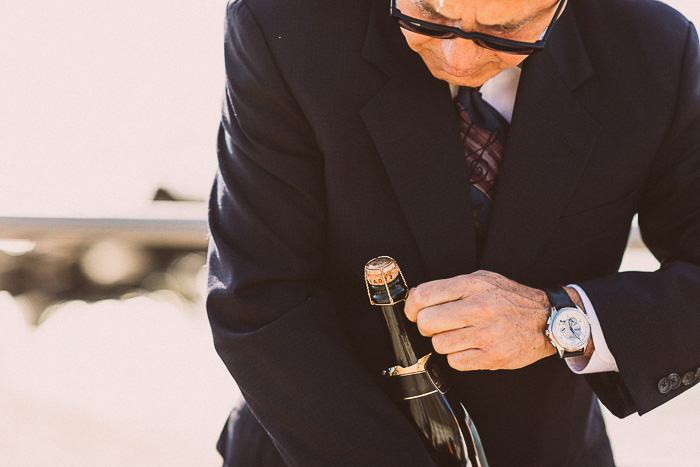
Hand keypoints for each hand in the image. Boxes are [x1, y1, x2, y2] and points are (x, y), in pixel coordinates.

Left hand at [404, 270, 555, 370]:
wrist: (547, 320)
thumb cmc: (510, 299)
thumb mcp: (482, 280)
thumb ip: (450, 287)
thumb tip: (415, 297)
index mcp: (474, 285)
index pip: (425, 295)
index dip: (411, 306)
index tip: (414, 311)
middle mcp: (479, 308)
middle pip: (426, 322)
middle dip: (426, 325)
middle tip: (437, 325)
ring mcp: (486, 334)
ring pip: (439, 344)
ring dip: (444, 342)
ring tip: (460, 335)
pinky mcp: (492, 356)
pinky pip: (455, 362)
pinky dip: (458, 357)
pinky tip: (470, 347)